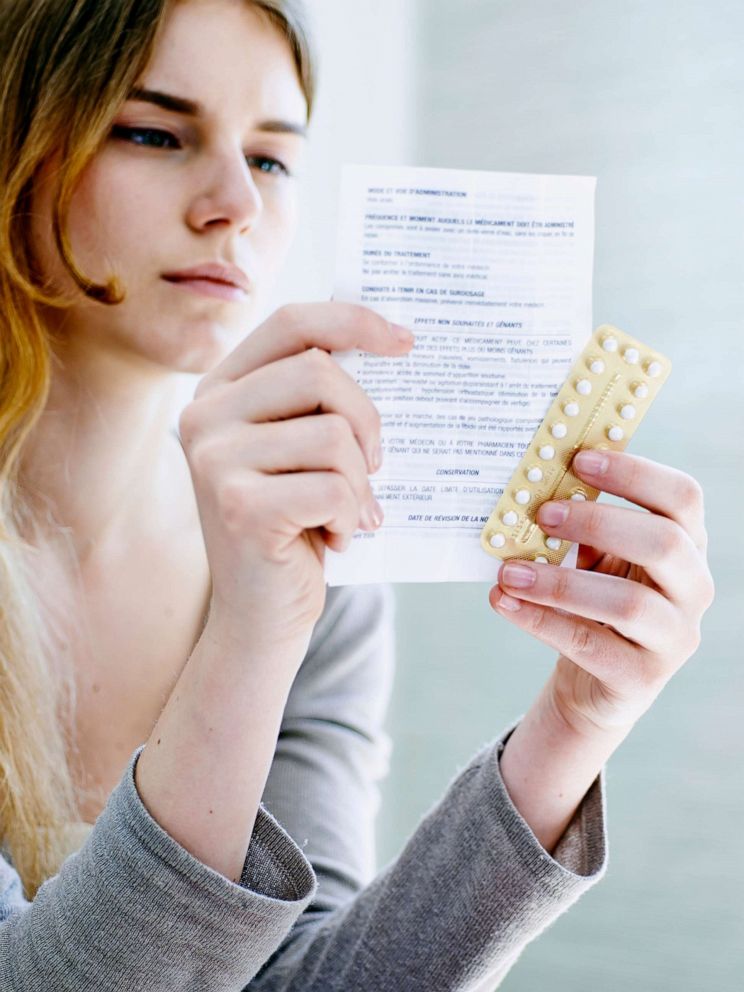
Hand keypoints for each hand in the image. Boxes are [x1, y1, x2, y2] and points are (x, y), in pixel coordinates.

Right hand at [177, 302, 414, 646]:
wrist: (259, 615)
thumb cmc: (293, 525)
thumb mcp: (299, 450)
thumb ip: (318, 399)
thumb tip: (389, 341)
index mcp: (221, 389)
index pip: (291, 323)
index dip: (353, 321)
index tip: (406, 341)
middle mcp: (205, 415)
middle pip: (319, 370)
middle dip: (367, 421)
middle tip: (374, 465)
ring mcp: (215, 461)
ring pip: (333, 435)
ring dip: (359, 481)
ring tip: (347, 511)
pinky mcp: (239, 507)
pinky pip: (333, 488)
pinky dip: (351, 517)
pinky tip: (334, 538)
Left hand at [489, 449, 714, 734]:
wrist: (591, 684)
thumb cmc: (593, 603)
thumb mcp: (595, 560)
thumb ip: (580, 527)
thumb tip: (534, 486)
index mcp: (687, 546)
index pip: (683, 498)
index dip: (635, 474)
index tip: (579, 460)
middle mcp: (694, 590)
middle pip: (665, 544)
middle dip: (599, 522)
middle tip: (542, 513)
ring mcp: (674, 637)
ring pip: (629, 604)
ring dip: (560, 582)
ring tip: (509, 570)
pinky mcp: (642, 678)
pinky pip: (590, 644)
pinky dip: (541, 620)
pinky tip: (504, 600)